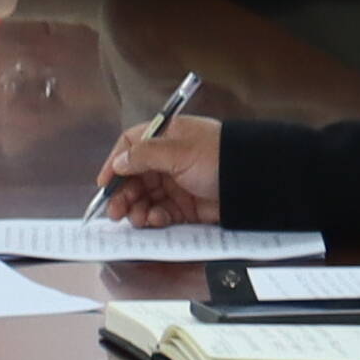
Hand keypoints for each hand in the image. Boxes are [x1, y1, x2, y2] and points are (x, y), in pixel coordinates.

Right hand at [96, 113, 221, 223]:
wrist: (253, 183)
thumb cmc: (218, 157)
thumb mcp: (178, 151)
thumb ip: (144, 155)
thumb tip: (118, 163)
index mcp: (165, 138)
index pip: (130, 146)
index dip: (115, 163)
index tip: (105, 183)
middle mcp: (168, 160)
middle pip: (135, 177)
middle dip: (123, 194)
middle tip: (115, 211)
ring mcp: (177, 184)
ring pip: (146, 198)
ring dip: (137, 209)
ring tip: (136, 219)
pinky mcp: (186, 206)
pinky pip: (162, 213)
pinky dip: (155, 218)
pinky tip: (155, 220)